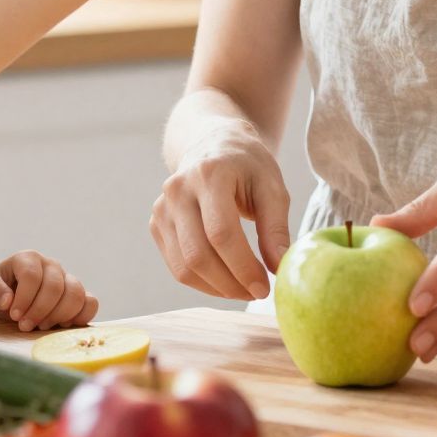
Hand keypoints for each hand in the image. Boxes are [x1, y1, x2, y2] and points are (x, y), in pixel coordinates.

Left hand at [0, 251, 97, 331]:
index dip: (24, 298)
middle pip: (55, 287)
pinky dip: (80, 317)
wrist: (8, 301)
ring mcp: (68, 280)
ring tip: (41, 327)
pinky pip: (91, 303)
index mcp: (29, 258)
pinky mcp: (79, 296)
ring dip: (58, 316)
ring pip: (76, 295)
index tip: (14, 316)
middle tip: (25, 326)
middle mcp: (52, 266)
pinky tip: (61, 326)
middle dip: (40, 311)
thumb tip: (7, 300)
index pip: (32, 275)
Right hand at [152, 129, 292, 301]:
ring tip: (244, 289)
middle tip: (257, 292)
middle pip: (198, 254)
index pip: (221, 233)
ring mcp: (162, 208)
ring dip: (216, 288)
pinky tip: (226, 281)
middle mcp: (178, 190)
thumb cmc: (248, 166)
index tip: (265, 286)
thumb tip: (279, 267)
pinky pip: (176, 266)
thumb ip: (276, 227)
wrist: (213, 144)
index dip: (242, 266)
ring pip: (183, 267)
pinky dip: (202, 282)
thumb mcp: (273, 187)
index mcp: (209, 174)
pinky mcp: (156, 224)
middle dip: (230, 283)